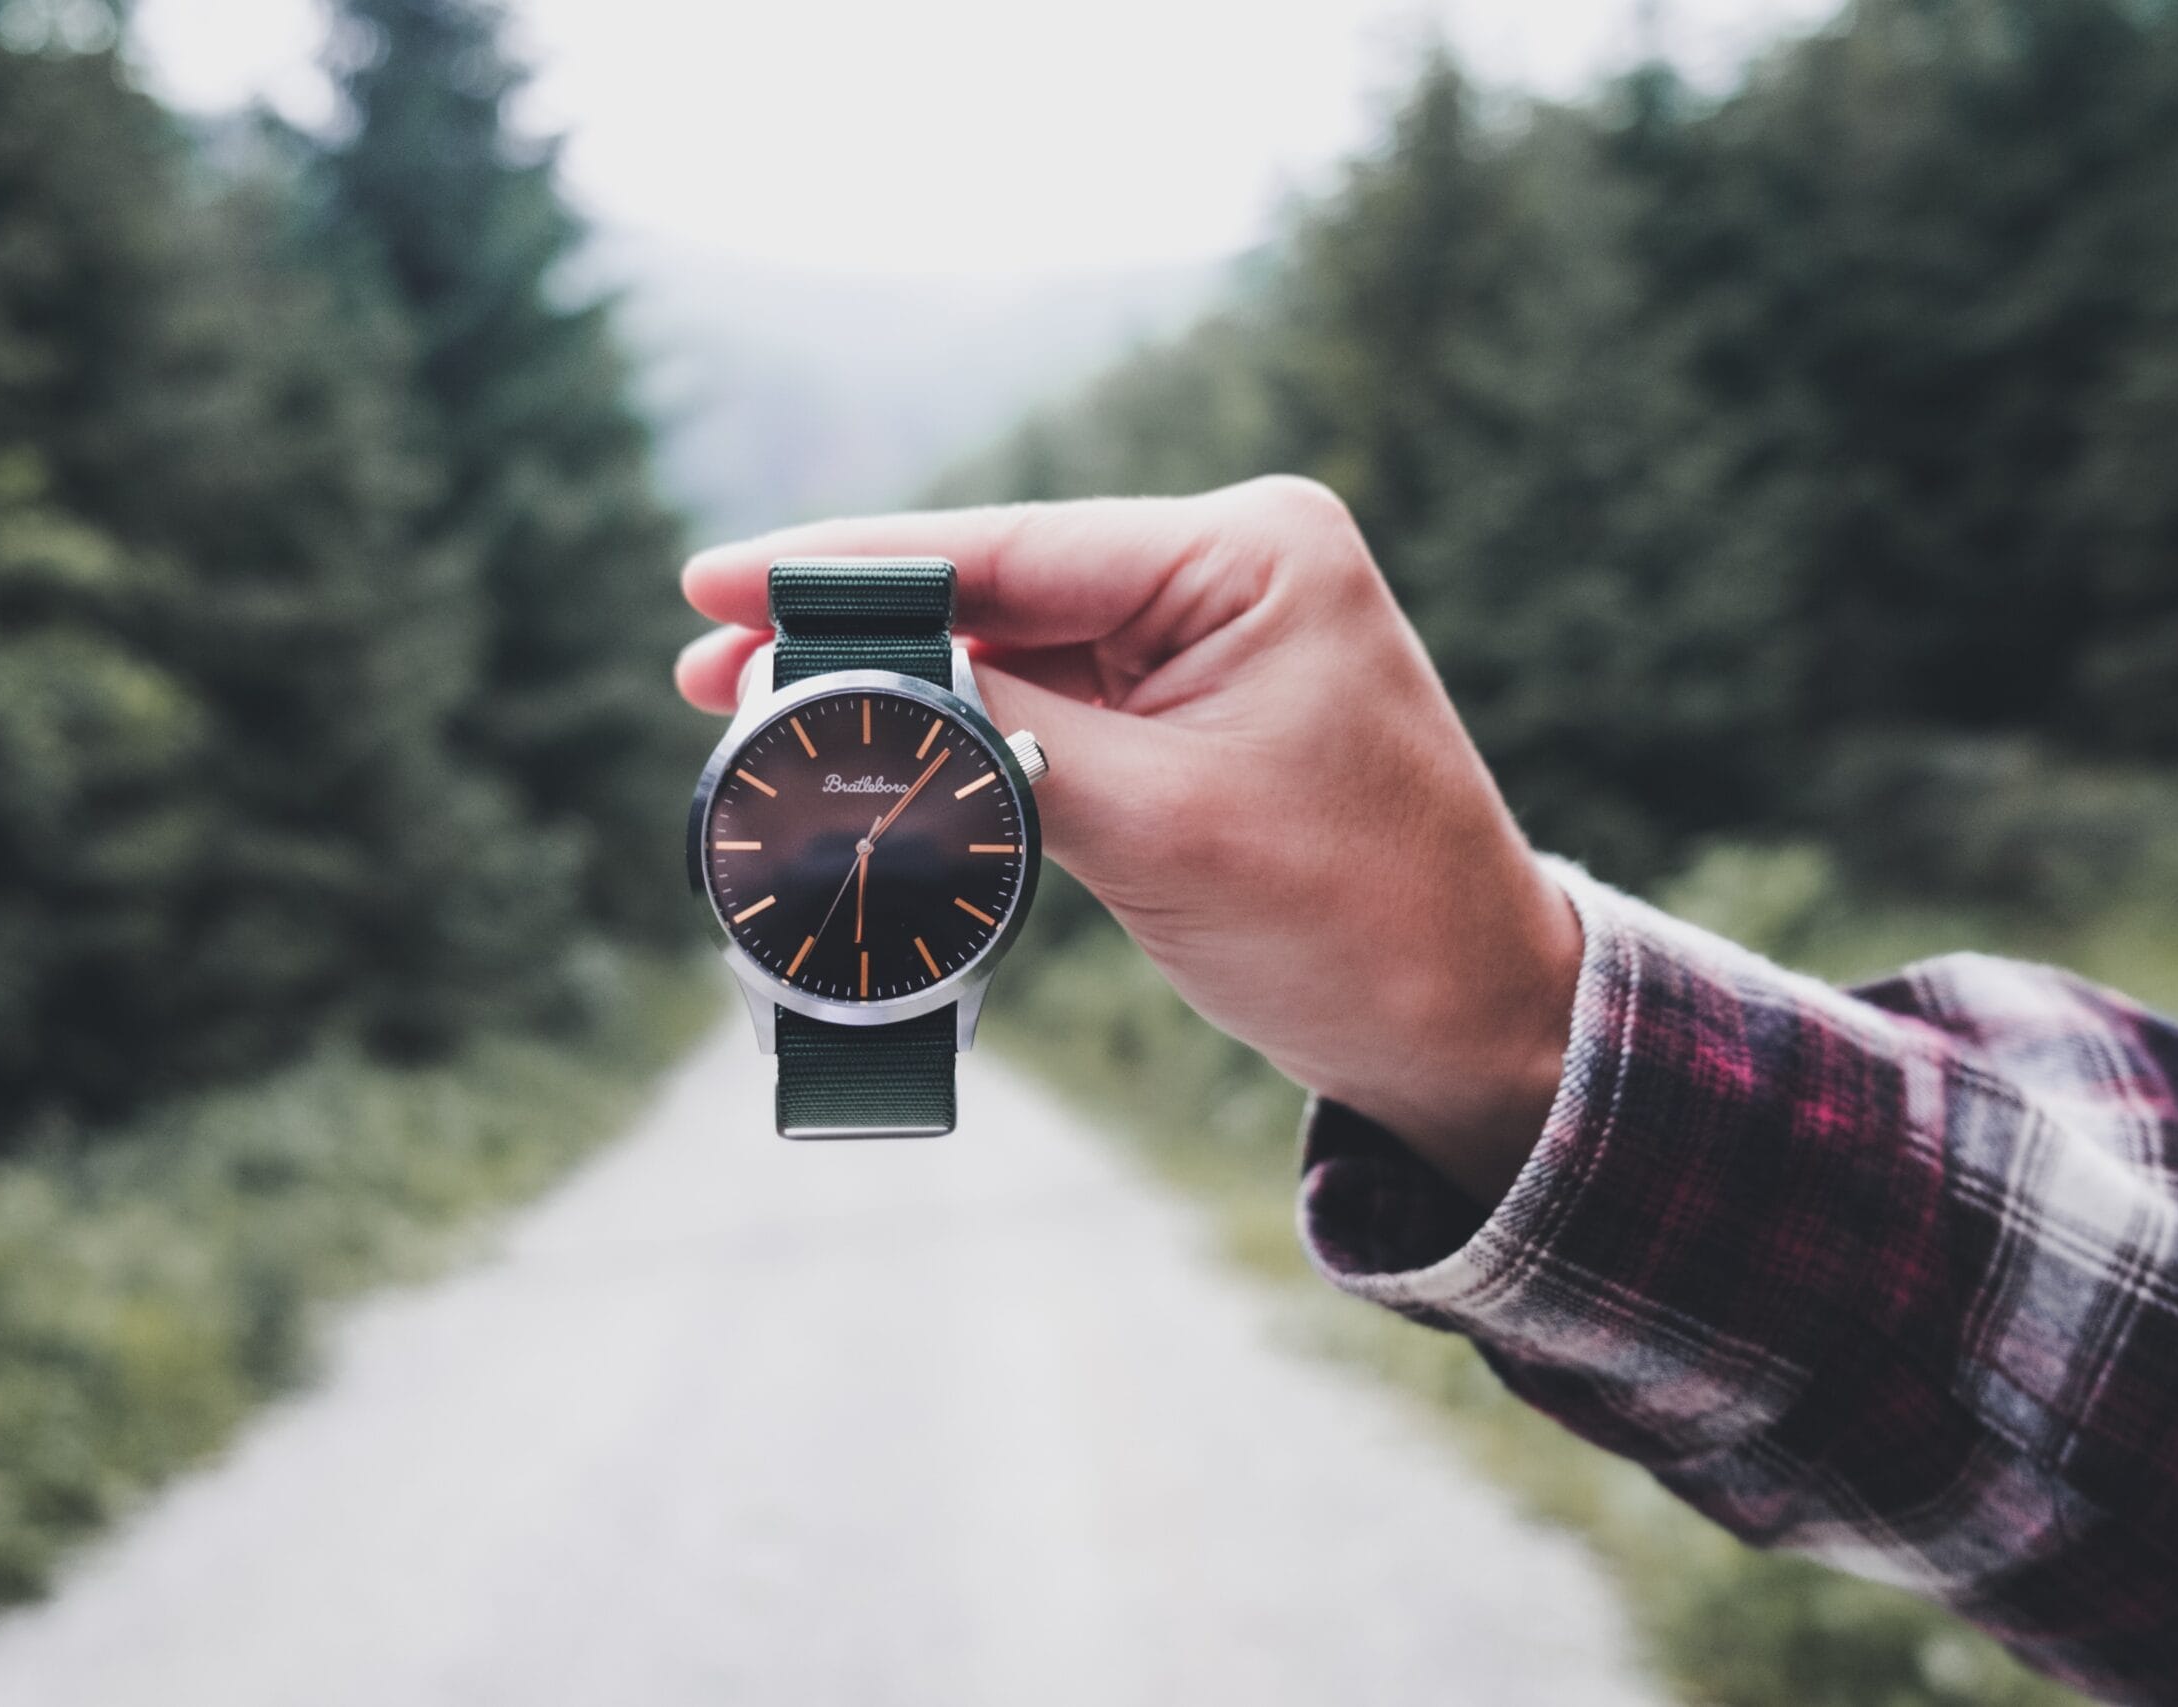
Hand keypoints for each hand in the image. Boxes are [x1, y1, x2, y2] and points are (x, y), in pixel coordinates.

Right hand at [677, 477, 1580, 1204]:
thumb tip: (864, 685)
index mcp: (1251, 552)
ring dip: (900, 679)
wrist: (1472, 1029)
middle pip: (997, 582)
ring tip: (759, 708)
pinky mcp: (1195, 707)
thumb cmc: (1359, 926)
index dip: (847, 568)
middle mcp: (1232, 567)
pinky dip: (963, 723)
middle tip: (705, 665)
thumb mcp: (1158, 824)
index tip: (713, 582)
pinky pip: (1052, 698)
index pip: (1008, 546)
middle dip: (855, 625)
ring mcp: (1213, 635)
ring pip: (1012, 641)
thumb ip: (1003, 735)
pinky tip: (877, 741)